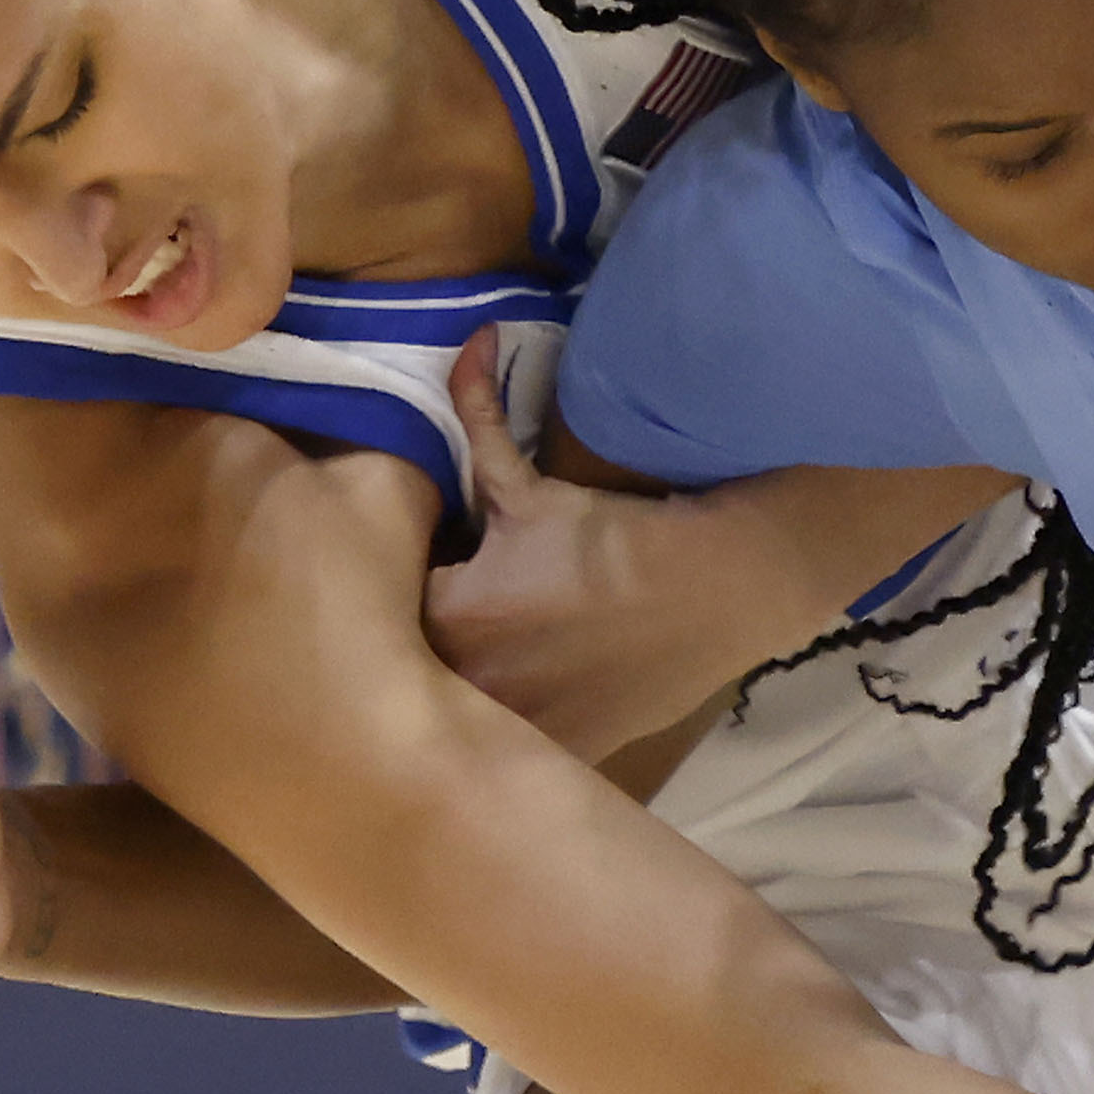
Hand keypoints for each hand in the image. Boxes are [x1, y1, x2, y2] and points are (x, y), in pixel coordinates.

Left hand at [418, 331, 760, 758]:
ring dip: (454, 692)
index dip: (393, 591)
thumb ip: (478, 419)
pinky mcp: (554, 756)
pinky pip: (500, 752)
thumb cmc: (618, 538)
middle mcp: (466, 686)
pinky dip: (503, 727)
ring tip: (486, 658)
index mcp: (446, 616)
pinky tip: (528, 693)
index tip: (418, 576)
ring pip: (451, 715)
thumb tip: (468, 337)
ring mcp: (512, 732)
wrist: (718, 594)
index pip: (374, 608)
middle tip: (446, 619)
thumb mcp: (532, 486)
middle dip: (413, 645)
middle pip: (405, 671)